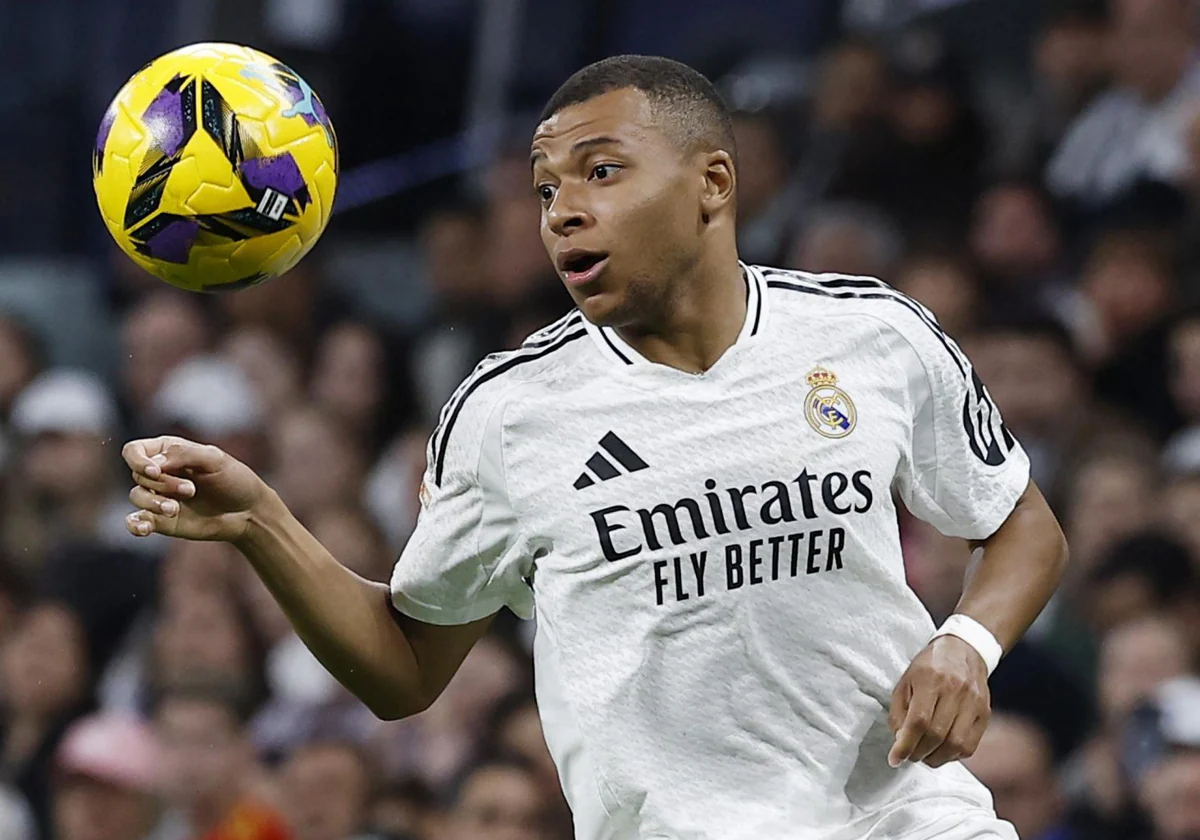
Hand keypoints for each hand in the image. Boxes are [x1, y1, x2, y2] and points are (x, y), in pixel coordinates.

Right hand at [122, 436, 267, 541]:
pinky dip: (134, 525)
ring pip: (137, 497)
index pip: (134, 451)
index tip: (155, 471)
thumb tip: (153, 464)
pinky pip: (135, 522)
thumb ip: (184, 455)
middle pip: (138, 475)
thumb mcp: (215, 460)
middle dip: (163, 483)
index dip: (138, 460)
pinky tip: (144, 528)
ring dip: (153, 503)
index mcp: (169, 452)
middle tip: (191, 490)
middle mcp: (159, 473)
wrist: (248, 512)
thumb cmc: (235, 480)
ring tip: (175, 509)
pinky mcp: (161, 520)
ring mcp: (159, 497)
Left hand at [887, 635, 990, 768]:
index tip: (894, 759)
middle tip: (908, 756)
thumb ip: (899, 712)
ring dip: (935, 758)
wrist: (964, 650)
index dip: (905, 745)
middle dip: (918, 753)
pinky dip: (953, 755)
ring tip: (923, 755)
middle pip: (937, 735)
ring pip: (955, 744)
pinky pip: (970, 746)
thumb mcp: (905, 681)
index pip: (919, 721)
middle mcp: (956, 691)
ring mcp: (974, 703)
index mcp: (931, 679)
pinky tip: (941, 750)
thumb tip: (900, 741)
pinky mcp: (985, 713)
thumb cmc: (929, 667)